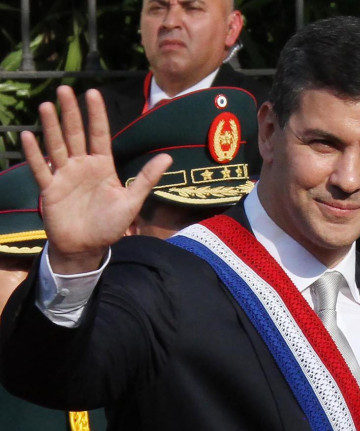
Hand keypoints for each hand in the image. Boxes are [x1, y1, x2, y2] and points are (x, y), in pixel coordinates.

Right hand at [21, 86, 172, 273]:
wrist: (88, 247)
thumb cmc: (111, 225)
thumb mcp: (132, 201)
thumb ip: (147, 178)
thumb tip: (168, 157)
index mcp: (102, 166)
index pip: (99, 134)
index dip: (96, 115)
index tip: (93, 92)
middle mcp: (82, 166)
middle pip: (75, 134)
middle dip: (71, 112)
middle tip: (65, 89)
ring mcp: (64, 175)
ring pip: (57, 145)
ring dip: (51, 126)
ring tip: (47, 105)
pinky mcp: (50, 188)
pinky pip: (40, 168)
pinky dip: (34, 153)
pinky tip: (27, 136)